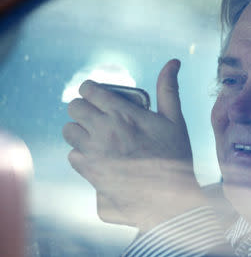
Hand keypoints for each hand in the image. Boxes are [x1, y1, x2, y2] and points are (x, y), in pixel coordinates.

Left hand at [63, 59, 206, 228]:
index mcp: (122, 112)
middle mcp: (103, 129)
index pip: (89, 89)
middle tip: (98, 116)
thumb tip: (173, 61)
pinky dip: (82, 154)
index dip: (91, 90)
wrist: (169, 195)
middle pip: (74, 107)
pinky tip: (98, 157)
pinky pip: (72, 156)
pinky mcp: (90, 171)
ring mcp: (94, 151)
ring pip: (69, 131)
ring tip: (97, 136)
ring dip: (80, 131)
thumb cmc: (174, 154)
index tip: (98, 95)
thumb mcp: (175, 119)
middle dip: (84, 108)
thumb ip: (168, 88)